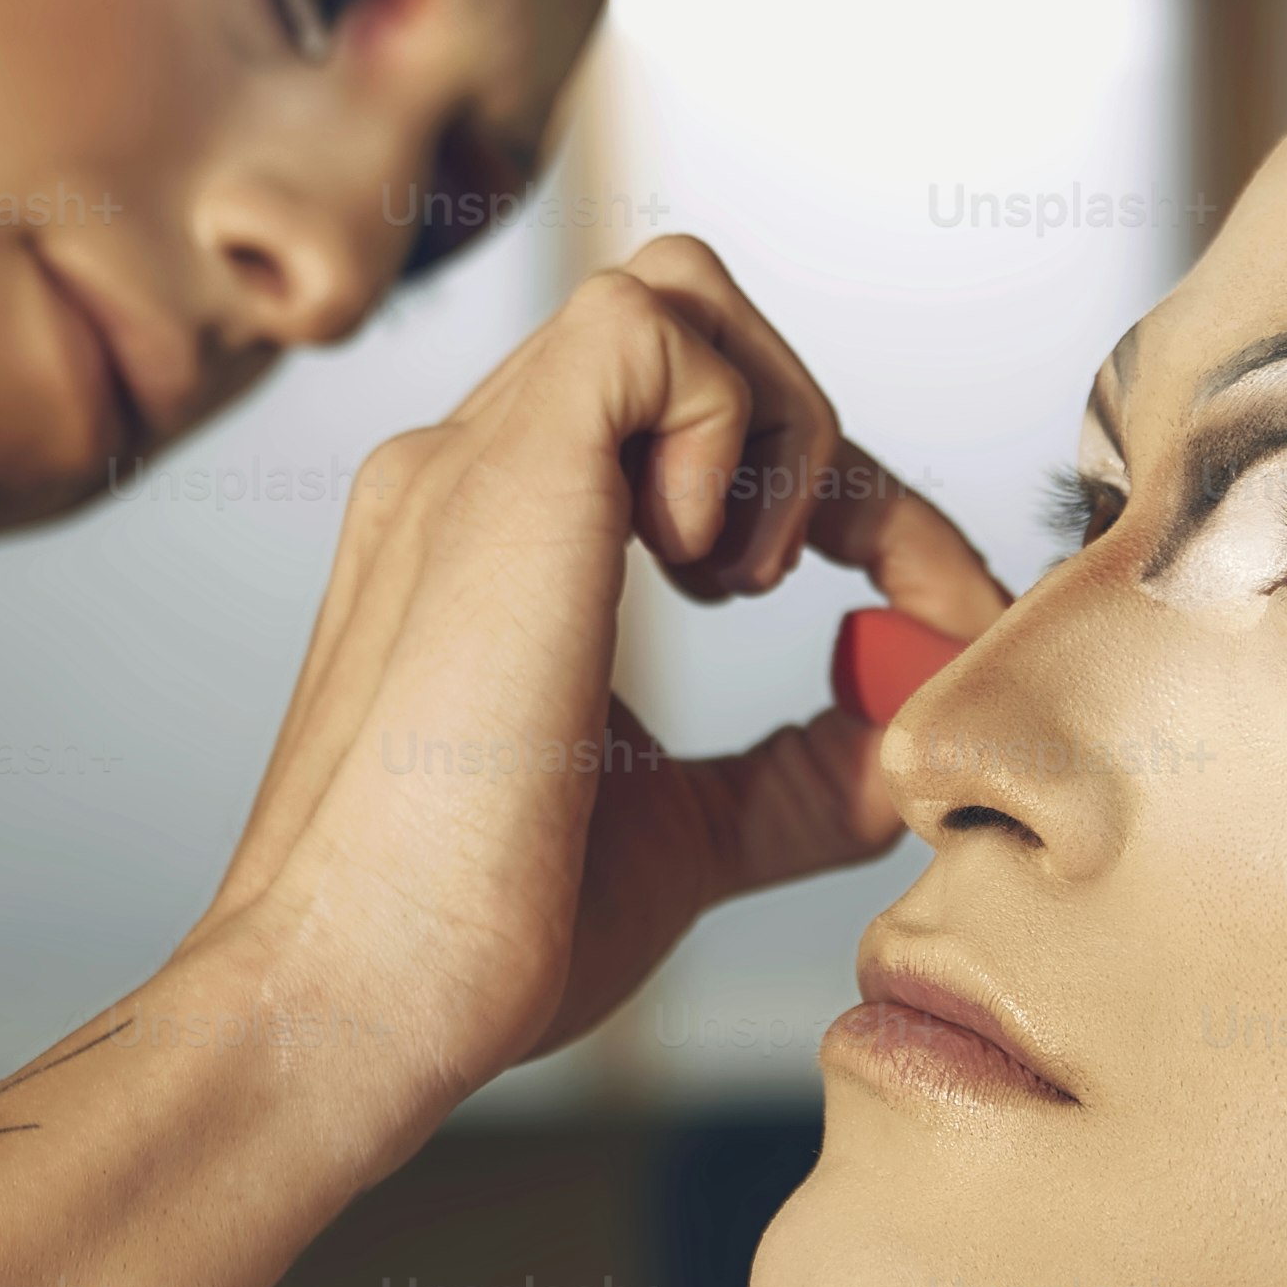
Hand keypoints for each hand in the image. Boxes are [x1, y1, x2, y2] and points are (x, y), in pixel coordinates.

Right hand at [201, 239, 1009, 1098]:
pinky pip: (653, 329)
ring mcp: (467, 457)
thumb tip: (912, 718)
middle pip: (685, 321)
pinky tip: (704, 576)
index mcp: (497, 539)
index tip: (927, 609)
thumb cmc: (482, 940)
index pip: (686, 422)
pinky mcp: (495, 469)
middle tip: (856, 593)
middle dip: (815, 438)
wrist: (358, 994)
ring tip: (749, 585)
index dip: (837, 492)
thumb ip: (801, 772)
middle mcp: (468, 470)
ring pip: (673, 292)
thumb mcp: (691, 834)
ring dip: (773, 421)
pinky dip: (731, 431)